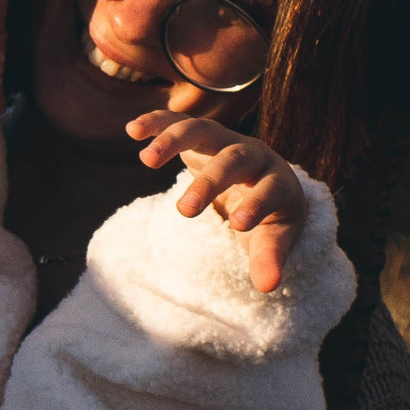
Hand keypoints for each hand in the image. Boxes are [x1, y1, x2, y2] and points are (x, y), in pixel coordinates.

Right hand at [128, 111, 306, 293]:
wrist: (264, 181)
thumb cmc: (269, 216)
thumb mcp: (273, 236)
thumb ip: (269, 258)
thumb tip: (267, 287)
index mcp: (277, 180)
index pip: (270, 190)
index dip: (257, 204)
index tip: (237, 224)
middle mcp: (253, 155)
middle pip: (233, 159)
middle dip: (210, 182)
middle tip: (185, 211)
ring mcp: (226, 141)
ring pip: (204, 131)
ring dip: (175, 140)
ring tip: (147, 159)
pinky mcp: (201, 137)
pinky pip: (179, 122)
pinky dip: (157, 123)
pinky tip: (132, 130)